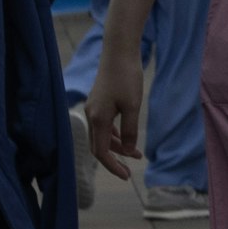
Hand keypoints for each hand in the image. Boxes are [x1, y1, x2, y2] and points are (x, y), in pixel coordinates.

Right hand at [80, 40, 145, 180]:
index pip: (101, 152)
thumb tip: (128, 150)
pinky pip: (105, 125)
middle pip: (99, 146)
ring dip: (118, 146)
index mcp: (98, 119)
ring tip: (136, 154)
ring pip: (103, 136)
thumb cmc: (127, 77)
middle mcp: (91, 115)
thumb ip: (130, 129)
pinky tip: (126, 139)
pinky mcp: (99, 102)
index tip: (126, 176)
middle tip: (130, 171)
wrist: (118, 52)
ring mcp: (94, 108)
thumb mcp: (133, 105)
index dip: (112, 166)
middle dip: (114, 159)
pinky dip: (115, 134)